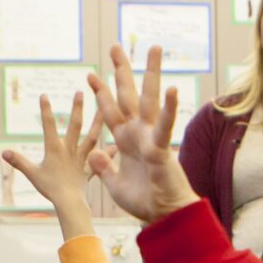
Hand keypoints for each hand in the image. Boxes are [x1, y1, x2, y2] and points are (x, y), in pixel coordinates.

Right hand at [0, 93, 103, 215]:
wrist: (69, 202)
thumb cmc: (50, 188)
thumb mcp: (32, 173)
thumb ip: (18, 161)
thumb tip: (3, 152)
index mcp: (55, 149)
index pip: (49, 125)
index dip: (46, 110)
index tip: (44, 95)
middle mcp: (70, 150)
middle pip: (75, 125)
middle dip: (77, 108)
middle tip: (80, 92)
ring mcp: (82, 159)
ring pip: (92, 138)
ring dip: (98, 123)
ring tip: (103, 110)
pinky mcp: (90, 169)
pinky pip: (99, 160)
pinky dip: (107, 153)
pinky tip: (115, 146)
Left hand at [87, 45, 198, 224]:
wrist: (163, 216)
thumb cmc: (144, 200)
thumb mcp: (113, 183)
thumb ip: (103, 167)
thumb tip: (92, 151)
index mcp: (125, 140)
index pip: (110, 110)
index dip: (100, 92)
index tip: (90, 75)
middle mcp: (138, 133)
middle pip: (128, 95)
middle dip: (121, 71)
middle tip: (115, 47)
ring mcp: (151, 137)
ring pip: (150, 99)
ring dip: (151, 74)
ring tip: (153, 49)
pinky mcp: (162, 148)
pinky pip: (165, 126)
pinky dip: (170, 108)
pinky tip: (172, 88)